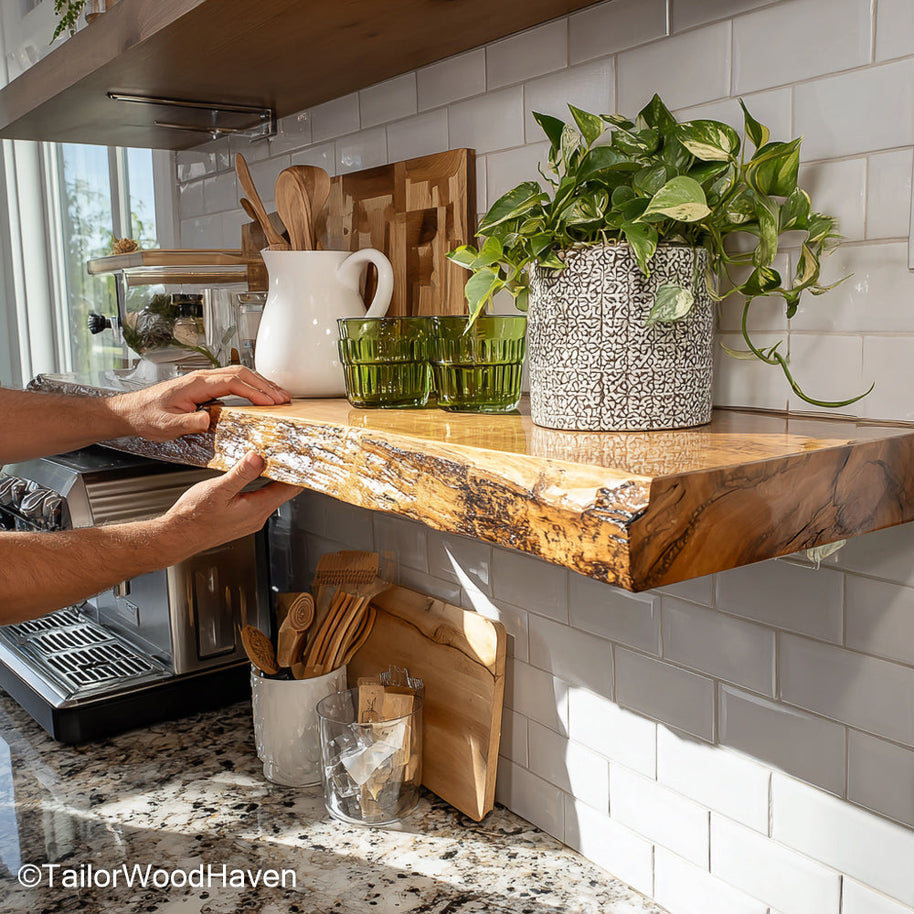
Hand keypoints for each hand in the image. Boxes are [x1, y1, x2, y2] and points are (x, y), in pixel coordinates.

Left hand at [107, 367, 290, 440]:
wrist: (132, 411)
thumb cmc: (147, 415)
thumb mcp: (165, 425)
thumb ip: (187, 422)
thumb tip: (207, 420)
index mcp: (195, 384)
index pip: (232, 382)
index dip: (254, 391)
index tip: (270, 401)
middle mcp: (202, 379)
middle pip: (241, 374)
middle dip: (265, 385)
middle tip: (283, 397)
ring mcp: (204, 381)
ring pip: (239, 375)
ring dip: (261, 384)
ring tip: (278, 395)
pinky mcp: (205, 388)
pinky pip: (233, 382)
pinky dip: (251, 387)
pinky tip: (259, 395)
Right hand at [159, 451, 300, 552]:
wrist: (177, 537)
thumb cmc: (194, 518)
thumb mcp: (218, 490)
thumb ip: (241, 473)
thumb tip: (258, 458)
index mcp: (258, 508)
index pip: (290, 489)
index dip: (299, 472)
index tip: (304, 457)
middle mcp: (258, 516)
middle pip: (284, 492)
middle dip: (288, 473)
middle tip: (292, 453)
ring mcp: (250, 519)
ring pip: (271, 495)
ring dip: (274, 479)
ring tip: (276, 460)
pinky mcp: (241, 519)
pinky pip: (259, 500)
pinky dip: (262, 486)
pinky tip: (255, 476)